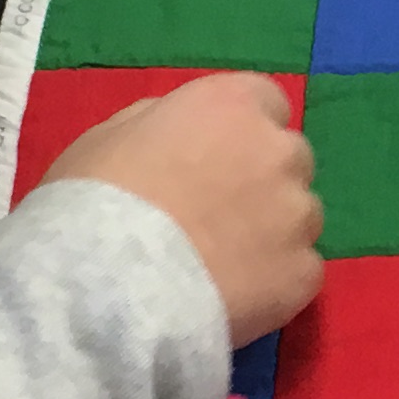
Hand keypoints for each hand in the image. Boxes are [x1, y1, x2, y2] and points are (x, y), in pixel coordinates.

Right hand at [46, 73, 323, 347]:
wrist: (108, 286)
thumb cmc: (94, 200)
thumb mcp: (110, 136)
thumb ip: (163, 123)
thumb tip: (183, 134)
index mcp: (232, 104)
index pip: (265, 101)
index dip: (240, 131)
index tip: (214, 159)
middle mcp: (277, 151)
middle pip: (288, 158)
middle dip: (262, 180)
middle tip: (217, 216)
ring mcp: (297, 215)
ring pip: (299, 217)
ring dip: (273, 231)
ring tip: (224, 265)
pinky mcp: (303, 274)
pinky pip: (299, 271)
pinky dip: (274, 282)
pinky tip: (233, 298)